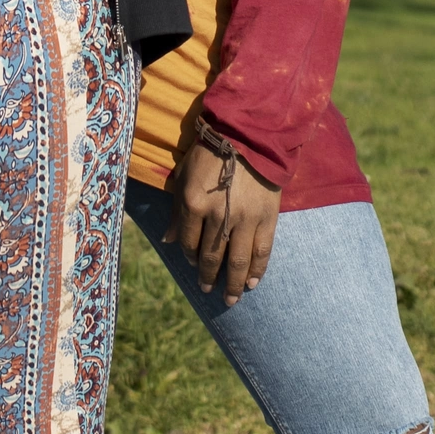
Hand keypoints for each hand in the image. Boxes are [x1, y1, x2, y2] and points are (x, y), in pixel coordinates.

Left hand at [168, 134, 280, 303]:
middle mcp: (218, 215)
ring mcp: (244, 218)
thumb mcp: (185, 176)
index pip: (189, 241)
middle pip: (212, 256)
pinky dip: (258, 269)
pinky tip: (253, 283)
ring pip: (238, 260)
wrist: (249, 135)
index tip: (193, 265)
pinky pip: (262, 250)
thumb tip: (168, 240)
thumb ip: (178, 211)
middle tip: (208, 290)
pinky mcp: (266, 217)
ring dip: (234, 283)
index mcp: (193, 203)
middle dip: (209, 277)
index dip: (189, 256)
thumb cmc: (211, 152)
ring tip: (231, 299)